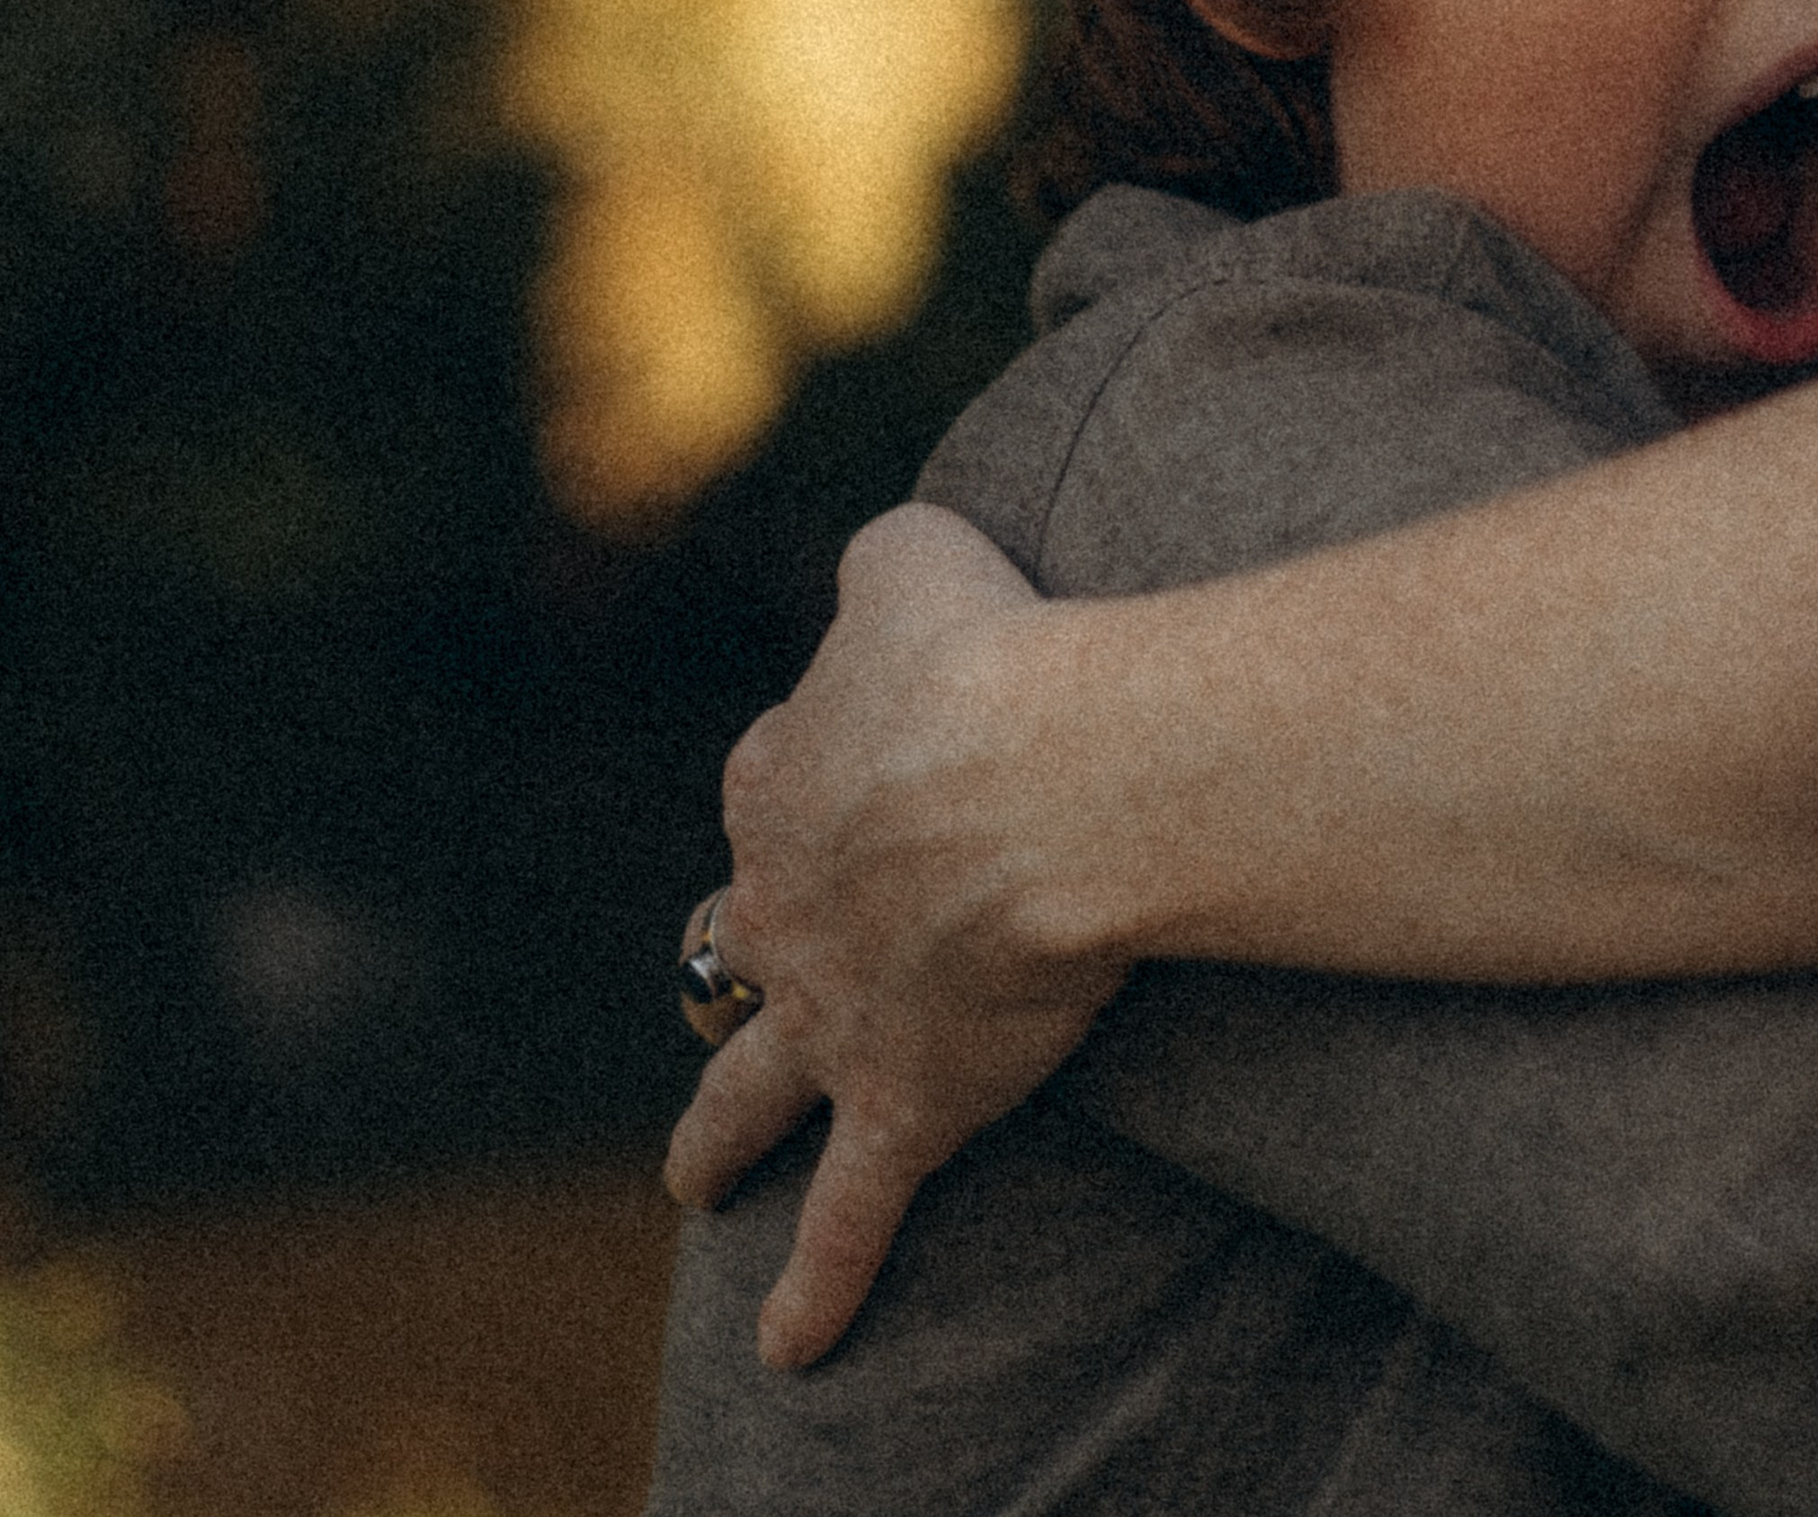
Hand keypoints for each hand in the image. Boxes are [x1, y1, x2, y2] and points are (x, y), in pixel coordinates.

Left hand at [662, 504, 1127, 1367]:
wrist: (1042, 778)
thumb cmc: (993, 649)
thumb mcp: (910, 557)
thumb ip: (879, 567)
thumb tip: (882, 576)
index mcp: (784, 776)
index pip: (777, 778)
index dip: (821, 772)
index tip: (881, 761)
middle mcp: (784, 902)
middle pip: (737, 936)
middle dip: (738, 957)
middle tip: (743, 975)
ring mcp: (831, 1014)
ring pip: (748, 1084)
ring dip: (713, 1135)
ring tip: (689, 1182)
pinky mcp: (900, 1103)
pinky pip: (848, 1214)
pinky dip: (819, 1283)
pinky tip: (789, 1347)